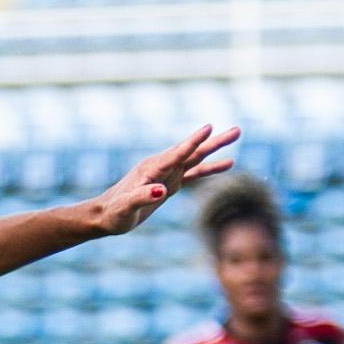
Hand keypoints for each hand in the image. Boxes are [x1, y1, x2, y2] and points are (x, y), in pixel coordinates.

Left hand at [86, 124, 240, 236]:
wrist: (105, 215)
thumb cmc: (114, 213)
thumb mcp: (125, 208)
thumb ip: (141, 197)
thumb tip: (161, 191)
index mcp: (151, 169)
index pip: (177, 154)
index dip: (193, 142)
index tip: (209, 128)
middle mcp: (161, 167)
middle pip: (192, 152)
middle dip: (214, 141)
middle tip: (237, 130)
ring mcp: (166, 174)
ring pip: (195, 158)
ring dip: (215, 149)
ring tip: (236, 135)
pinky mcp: (169, 184)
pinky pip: (194, 173)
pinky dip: (210, 168)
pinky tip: (228, 164)